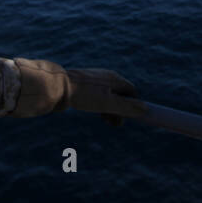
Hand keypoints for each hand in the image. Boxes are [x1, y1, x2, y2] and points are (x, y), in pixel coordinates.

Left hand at [13, 59, 146, 121]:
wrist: (56, 87)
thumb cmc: (83, 95)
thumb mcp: (108, 104)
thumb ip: (127, 108)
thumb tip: (146, 110)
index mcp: (114, 79)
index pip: (132, 92)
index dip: (134, 105)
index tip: (131, 119)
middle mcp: (105, 77)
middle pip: (120, 95)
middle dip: (121, 110)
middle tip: (116, 124)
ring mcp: (94, 81)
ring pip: (107, 97)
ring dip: (110, 110)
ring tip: (106, 121)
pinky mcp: (83, 85)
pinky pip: (96, 96)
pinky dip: (99, 106)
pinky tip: (92, 111)